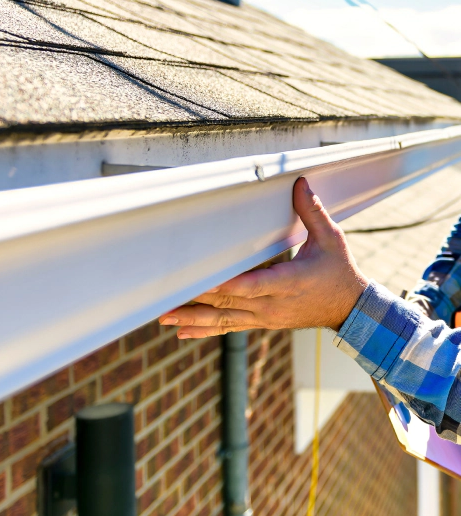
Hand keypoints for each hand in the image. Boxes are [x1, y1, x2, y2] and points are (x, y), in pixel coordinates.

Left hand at [159, 177, 368, 337]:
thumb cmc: (339, 271)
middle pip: (230, 302)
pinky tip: (182, 332)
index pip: (253, 285)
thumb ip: (312, 211)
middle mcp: (273, 304)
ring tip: (165, 317)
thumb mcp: (332, 239)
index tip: (203, 283)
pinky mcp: (262, 322)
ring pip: (225, 318)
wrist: (351, 309)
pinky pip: (230, 327)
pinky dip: (206, 330)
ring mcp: (266, 317)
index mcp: (289, 282)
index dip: (228, 285)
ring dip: (194, 319)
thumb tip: (299, 182)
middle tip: (167, 297)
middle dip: (198, 300)